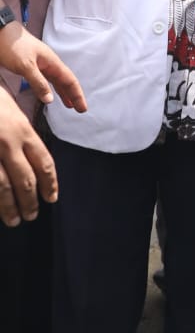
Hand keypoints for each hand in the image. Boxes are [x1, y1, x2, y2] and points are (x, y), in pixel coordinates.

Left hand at [0, 23, 86, 110]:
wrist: (1, 32)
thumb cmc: (13, 45)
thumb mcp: (26, 66)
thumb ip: (39, 83)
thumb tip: (50, 100)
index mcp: (52, 62)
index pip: (70, 81)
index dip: (77, 95)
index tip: (83, 108)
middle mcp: (49, 64)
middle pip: (65, 82)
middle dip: (73, 95)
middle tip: (80, 109)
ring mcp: (41, 65)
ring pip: (56, 81)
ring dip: (63, 93)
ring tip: (69, 105)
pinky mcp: (31, 67)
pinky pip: (45, 80)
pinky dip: (50, 89)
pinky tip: (50, 94)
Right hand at [0, 87, 57, 223]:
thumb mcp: (11, 111)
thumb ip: (22, 135)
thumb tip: (32, 161)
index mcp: (23, 130)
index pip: (44, 163)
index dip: (50, 183)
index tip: (52, 198)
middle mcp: (8, 142)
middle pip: (26, 180)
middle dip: (31, 201)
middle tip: (32, 216)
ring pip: (4, 187)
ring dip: (11, 208)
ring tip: (15, 220)